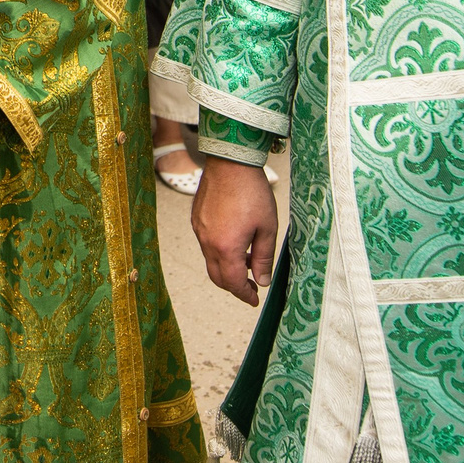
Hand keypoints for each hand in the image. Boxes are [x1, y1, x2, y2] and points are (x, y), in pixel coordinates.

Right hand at [193, 158, 278, 305]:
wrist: (231, 162)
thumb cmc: (252, 193)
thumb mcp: (267, 228)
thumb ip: (264, 258)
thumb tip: (262, 280)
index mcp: (226, 248)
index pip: (233, 283)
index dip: (245, 294)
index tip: (255, 299)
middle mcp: (208, 242)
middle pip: (217, 277)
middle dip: (234, 286)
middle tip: (252, 286)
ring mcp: (199, 231)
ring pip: (211, 261)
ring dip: (227, 267)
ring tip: (248, 260)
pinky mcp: (197, 219)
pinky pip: (206, 244)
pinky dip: (219, 251)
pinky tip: (235, 242)